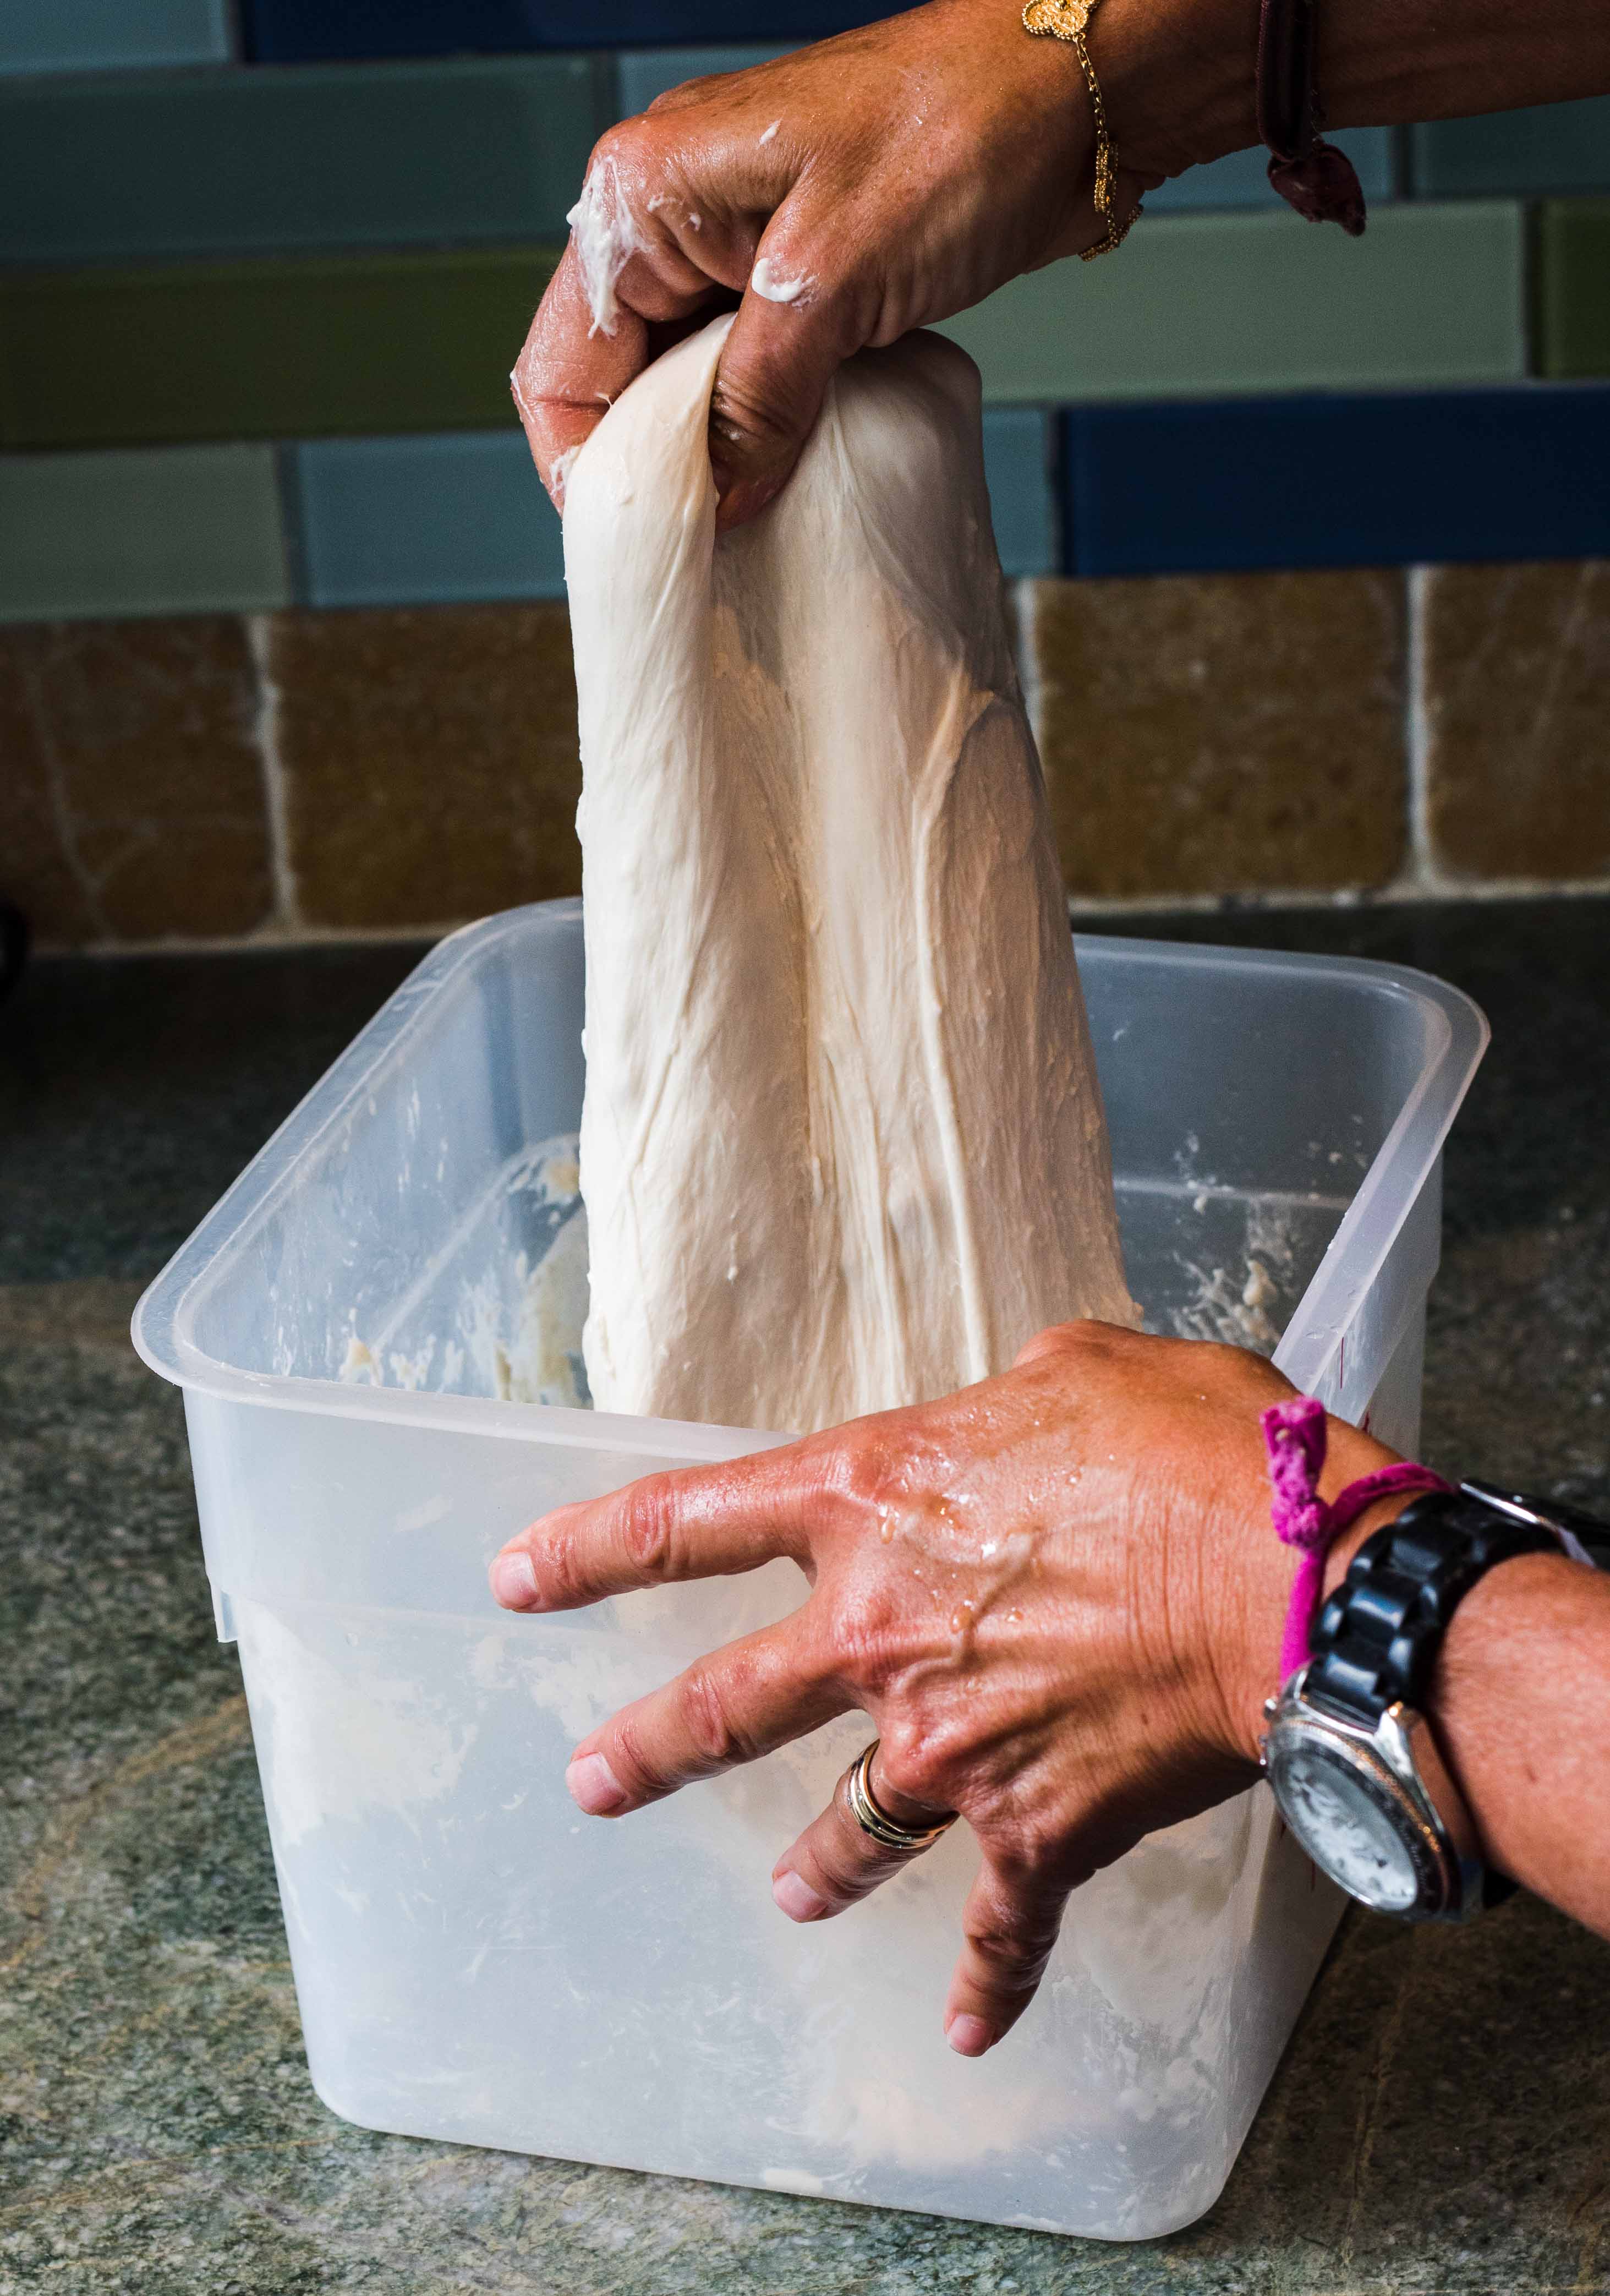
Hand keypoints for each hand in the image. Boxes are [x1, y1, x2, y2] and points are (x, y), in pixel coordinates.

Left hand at [490, 1321, 1402, 2054]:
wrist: (1293, 1584)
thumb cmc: (1193, 1451)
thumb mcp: (1079, 1368)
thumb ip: (1010, 1396)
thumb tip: (1013, 1410)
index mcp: (872, 1503)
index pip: (687, 1523)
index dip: (588, 1550)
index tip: (517, 1580)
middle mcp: (878, 1633)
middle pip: (721, 1706)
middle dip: (642, 1752)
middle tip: (591, 1783)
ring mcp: (946, 1744)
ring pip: (843, 1823)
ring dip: (813, 1866)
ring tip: (788, 1896)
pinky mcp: (1035, 1827)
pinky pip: (996, 1925)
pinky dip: (984, 1981)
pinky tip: (967, 2028)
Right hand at [512, 0, 1165, 529]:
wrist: (1071, 93)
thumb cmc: (957, 136)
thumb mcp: (834, 281)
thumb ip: (759, 396)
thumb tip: (717, 499)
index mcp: (642, 195)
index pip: (564, 367)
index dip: (591, 470)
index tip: (645, 543)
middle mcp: (671, 216)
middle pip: (617, 384)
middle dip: (655, 471)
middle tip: (703, 550)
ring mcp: (734, 244)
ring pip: (684, 386)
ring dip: (714, 457)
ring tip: (749, 525)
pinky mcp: (796, 273)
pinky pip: (750, 374)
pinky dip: (765, 429)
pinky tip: (790, 475)